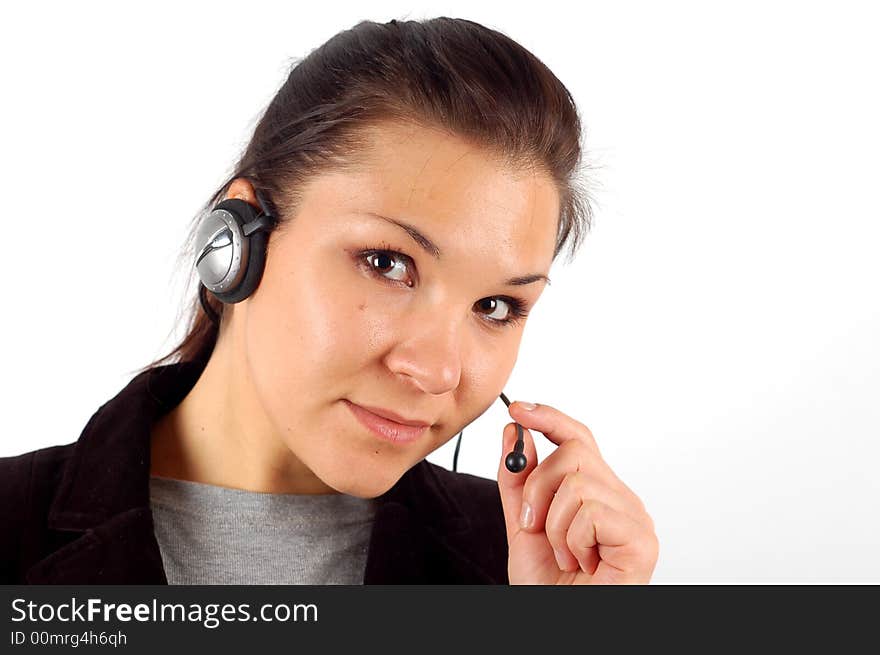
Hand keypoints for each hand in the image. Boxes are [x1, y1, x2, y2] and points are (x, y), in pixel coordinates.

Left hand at [497, 401, 658, 583]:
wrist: (560, 623)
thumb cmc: (549, 585)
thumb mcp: (522, 525)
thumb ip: (518, 481)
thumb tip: (513, 432)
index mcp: (597, 492)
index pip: (578, 438)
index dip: (549, 418)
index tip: (518, 409)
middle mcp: (621, 498)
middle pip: (574, 451)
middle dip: (537, 486)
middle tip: (532, 525)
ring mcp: (636, 518)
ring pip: (579, 482)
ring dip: (554, 524)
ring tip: (565, 554)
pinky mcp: (642, 540)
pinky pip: (591, 512)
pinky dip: (573, 541)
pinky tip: (582, 564)